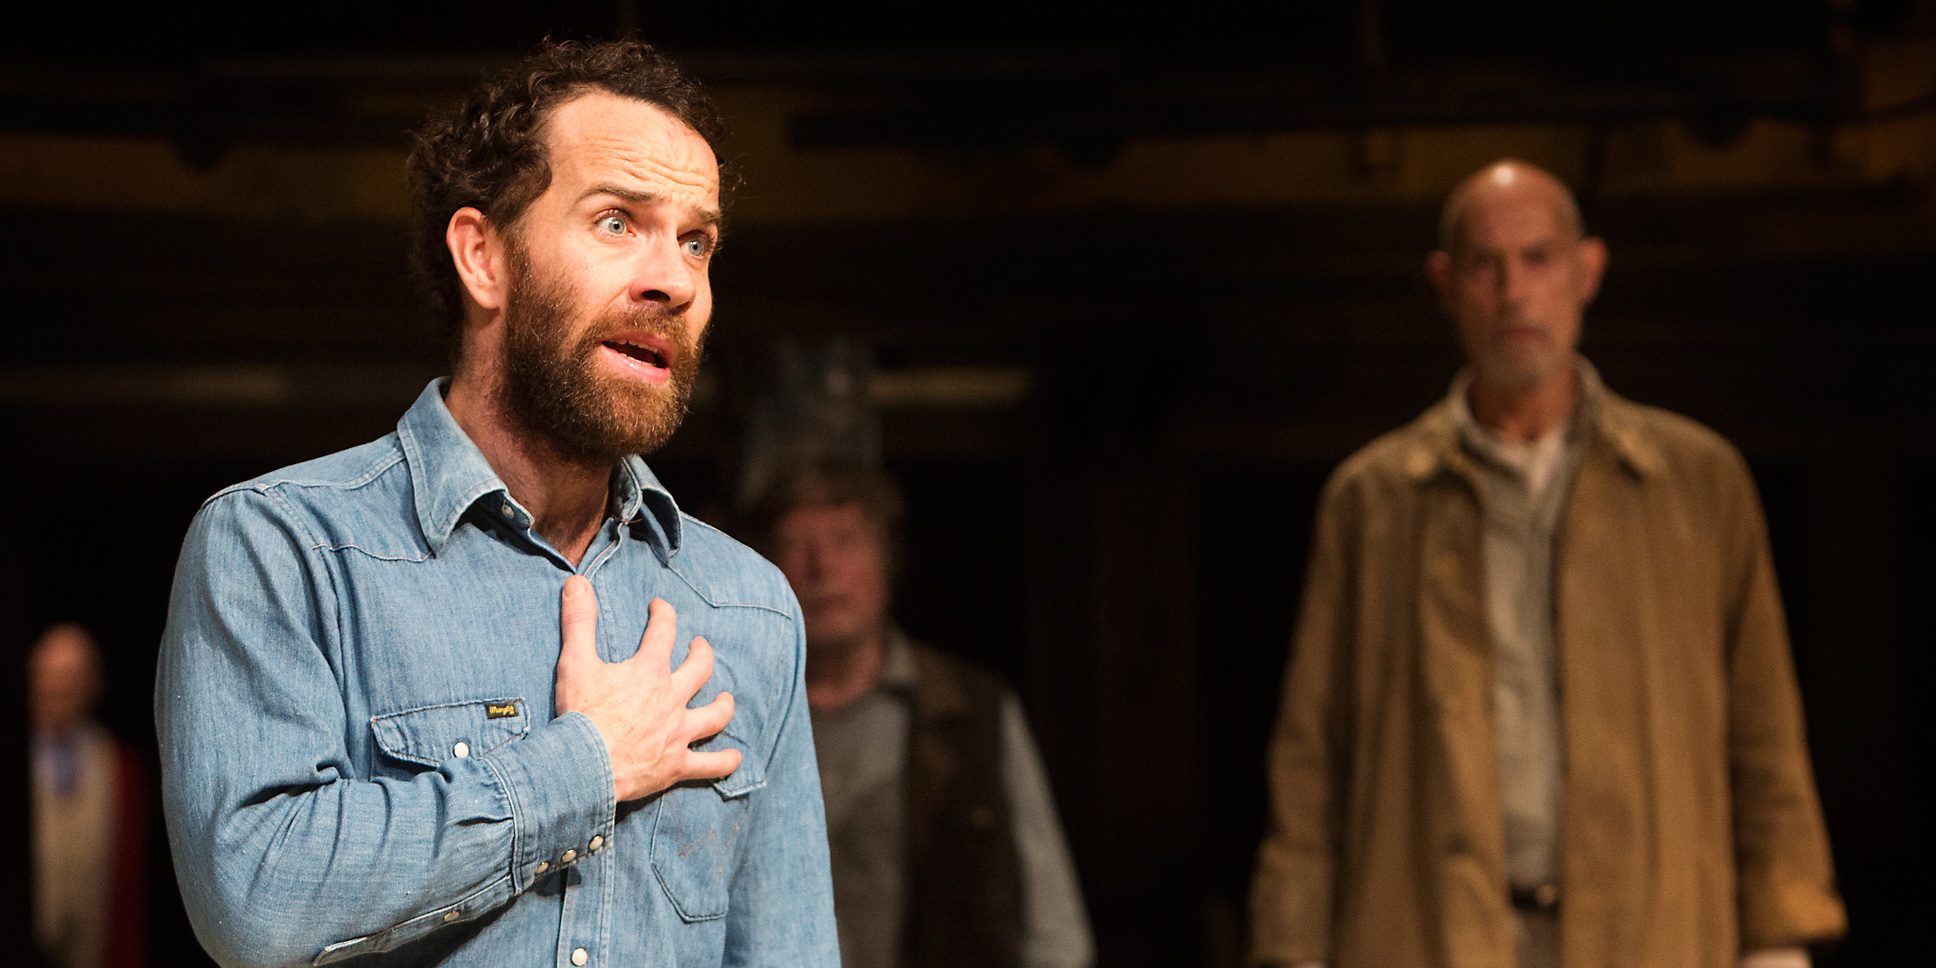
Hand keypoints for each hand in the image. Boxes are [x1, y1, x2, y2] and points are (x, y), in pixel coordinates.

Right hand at [554, 576, 741, 800]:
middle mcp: (671, 699)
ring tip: (725, 699)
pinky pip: (710, 765)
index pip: (663, 631)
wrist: (584, 767)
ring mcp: (678, 733)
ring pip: (714, 716)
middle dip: (701, 653)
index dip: (663, 614)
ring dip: (723, 705)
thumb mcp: (575, 662)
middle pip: (699, 669)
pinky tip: (734, 759)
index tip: (659, 607)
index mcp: (649, 672)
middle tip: (698, 647)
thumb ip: (579, 621)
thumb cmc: (580, 714)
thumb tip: (577, 582)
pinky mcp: (676, 765)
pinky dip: (724, 762)